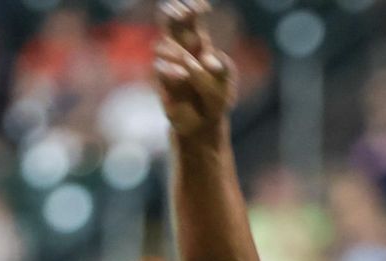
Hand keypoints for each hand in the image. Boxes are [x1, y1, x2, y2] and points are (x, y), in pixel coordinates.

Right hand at [154, 0, 235, 136]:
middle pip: (171, 23)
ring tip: (187, 60)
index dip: (193, 9)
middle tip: (183, 13)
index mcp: (200, 46)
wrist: (202, 125)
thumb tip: (203, 59)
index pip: (191, 20)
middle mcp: (181, 50)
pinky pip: (160, 67)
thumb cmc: (215, 101)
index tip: (201, 6)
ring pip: (162, 43)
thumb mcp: (225, 84)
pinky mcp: (161, 80)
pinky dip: (172, 70)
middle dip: (174, 14)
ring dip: (175, 49)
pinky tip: (183, 76)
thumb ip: (220, 69)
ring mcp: (169, 64)